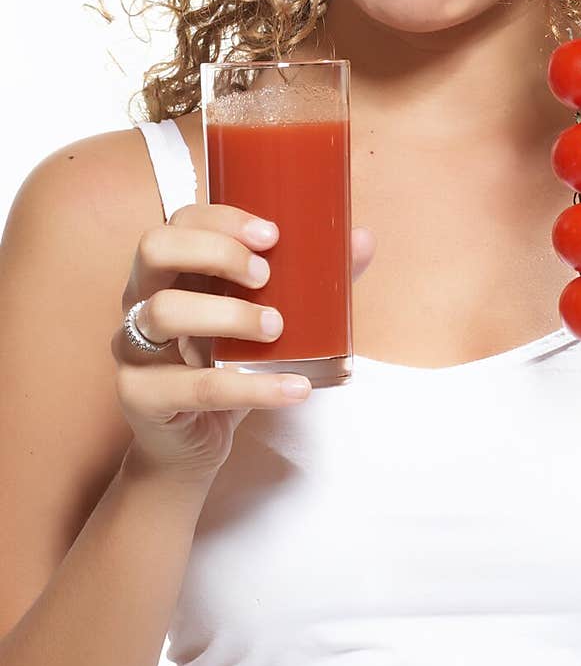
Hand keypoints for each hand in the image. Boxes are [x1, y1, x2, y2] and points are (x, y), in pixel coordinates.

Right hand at [112, 206, 376, 488]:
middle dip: (215, 251)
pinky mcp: (139, 396)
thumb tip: (362, 240)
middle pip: (154, 248)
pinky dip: (251, 388)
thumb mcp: (261, 318)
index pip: (180, 221)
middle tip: (266, 276)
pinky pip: (193, 387)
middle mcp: (140, 299)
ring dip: (229, 314)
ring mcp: (132, 347)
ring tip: (277, 328)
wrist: (191, 445)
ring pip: (164, 311)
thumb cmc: (224, 365)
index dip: (222, 219)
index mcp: (168, 270)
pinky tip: (294, 388)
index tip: (272, 234)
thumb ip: (307, 280)